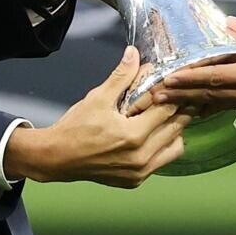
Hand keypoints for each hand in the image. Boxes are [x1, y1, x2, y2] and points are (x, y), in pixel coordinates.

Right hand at [3, 47, 188, 187]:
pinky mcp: (135, 180)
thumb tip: (134, 54)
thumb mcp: (98, 98)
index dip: (171, 94)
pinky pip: (161, 162)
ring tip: (164, 117)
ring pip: (174, 148)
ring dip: (174, 131)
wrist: (57, 157)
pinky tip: (153, 134)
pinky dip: (162, 147)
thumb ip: (121, 76)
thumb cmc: (76, 128)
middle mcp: (141, 157)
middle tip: (177, 97)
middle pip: (175, 129)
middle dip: (178, 110)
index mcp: (133, 136)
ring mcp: (139, 172)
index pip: (167, 110)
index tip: (172, 84)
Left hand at [154, 18, 235, 114]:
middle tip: (152, 97)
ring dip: (187, 102)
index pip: (215, 77)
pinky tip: (193, 106)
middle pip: (207, 95)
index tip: (168, 79)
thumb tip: (226, 23)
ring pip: (213, 103)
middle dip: (179, 95)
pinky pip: (225, 105)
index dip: (190, 78)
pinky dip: (205, 105)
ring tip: (164, 103)